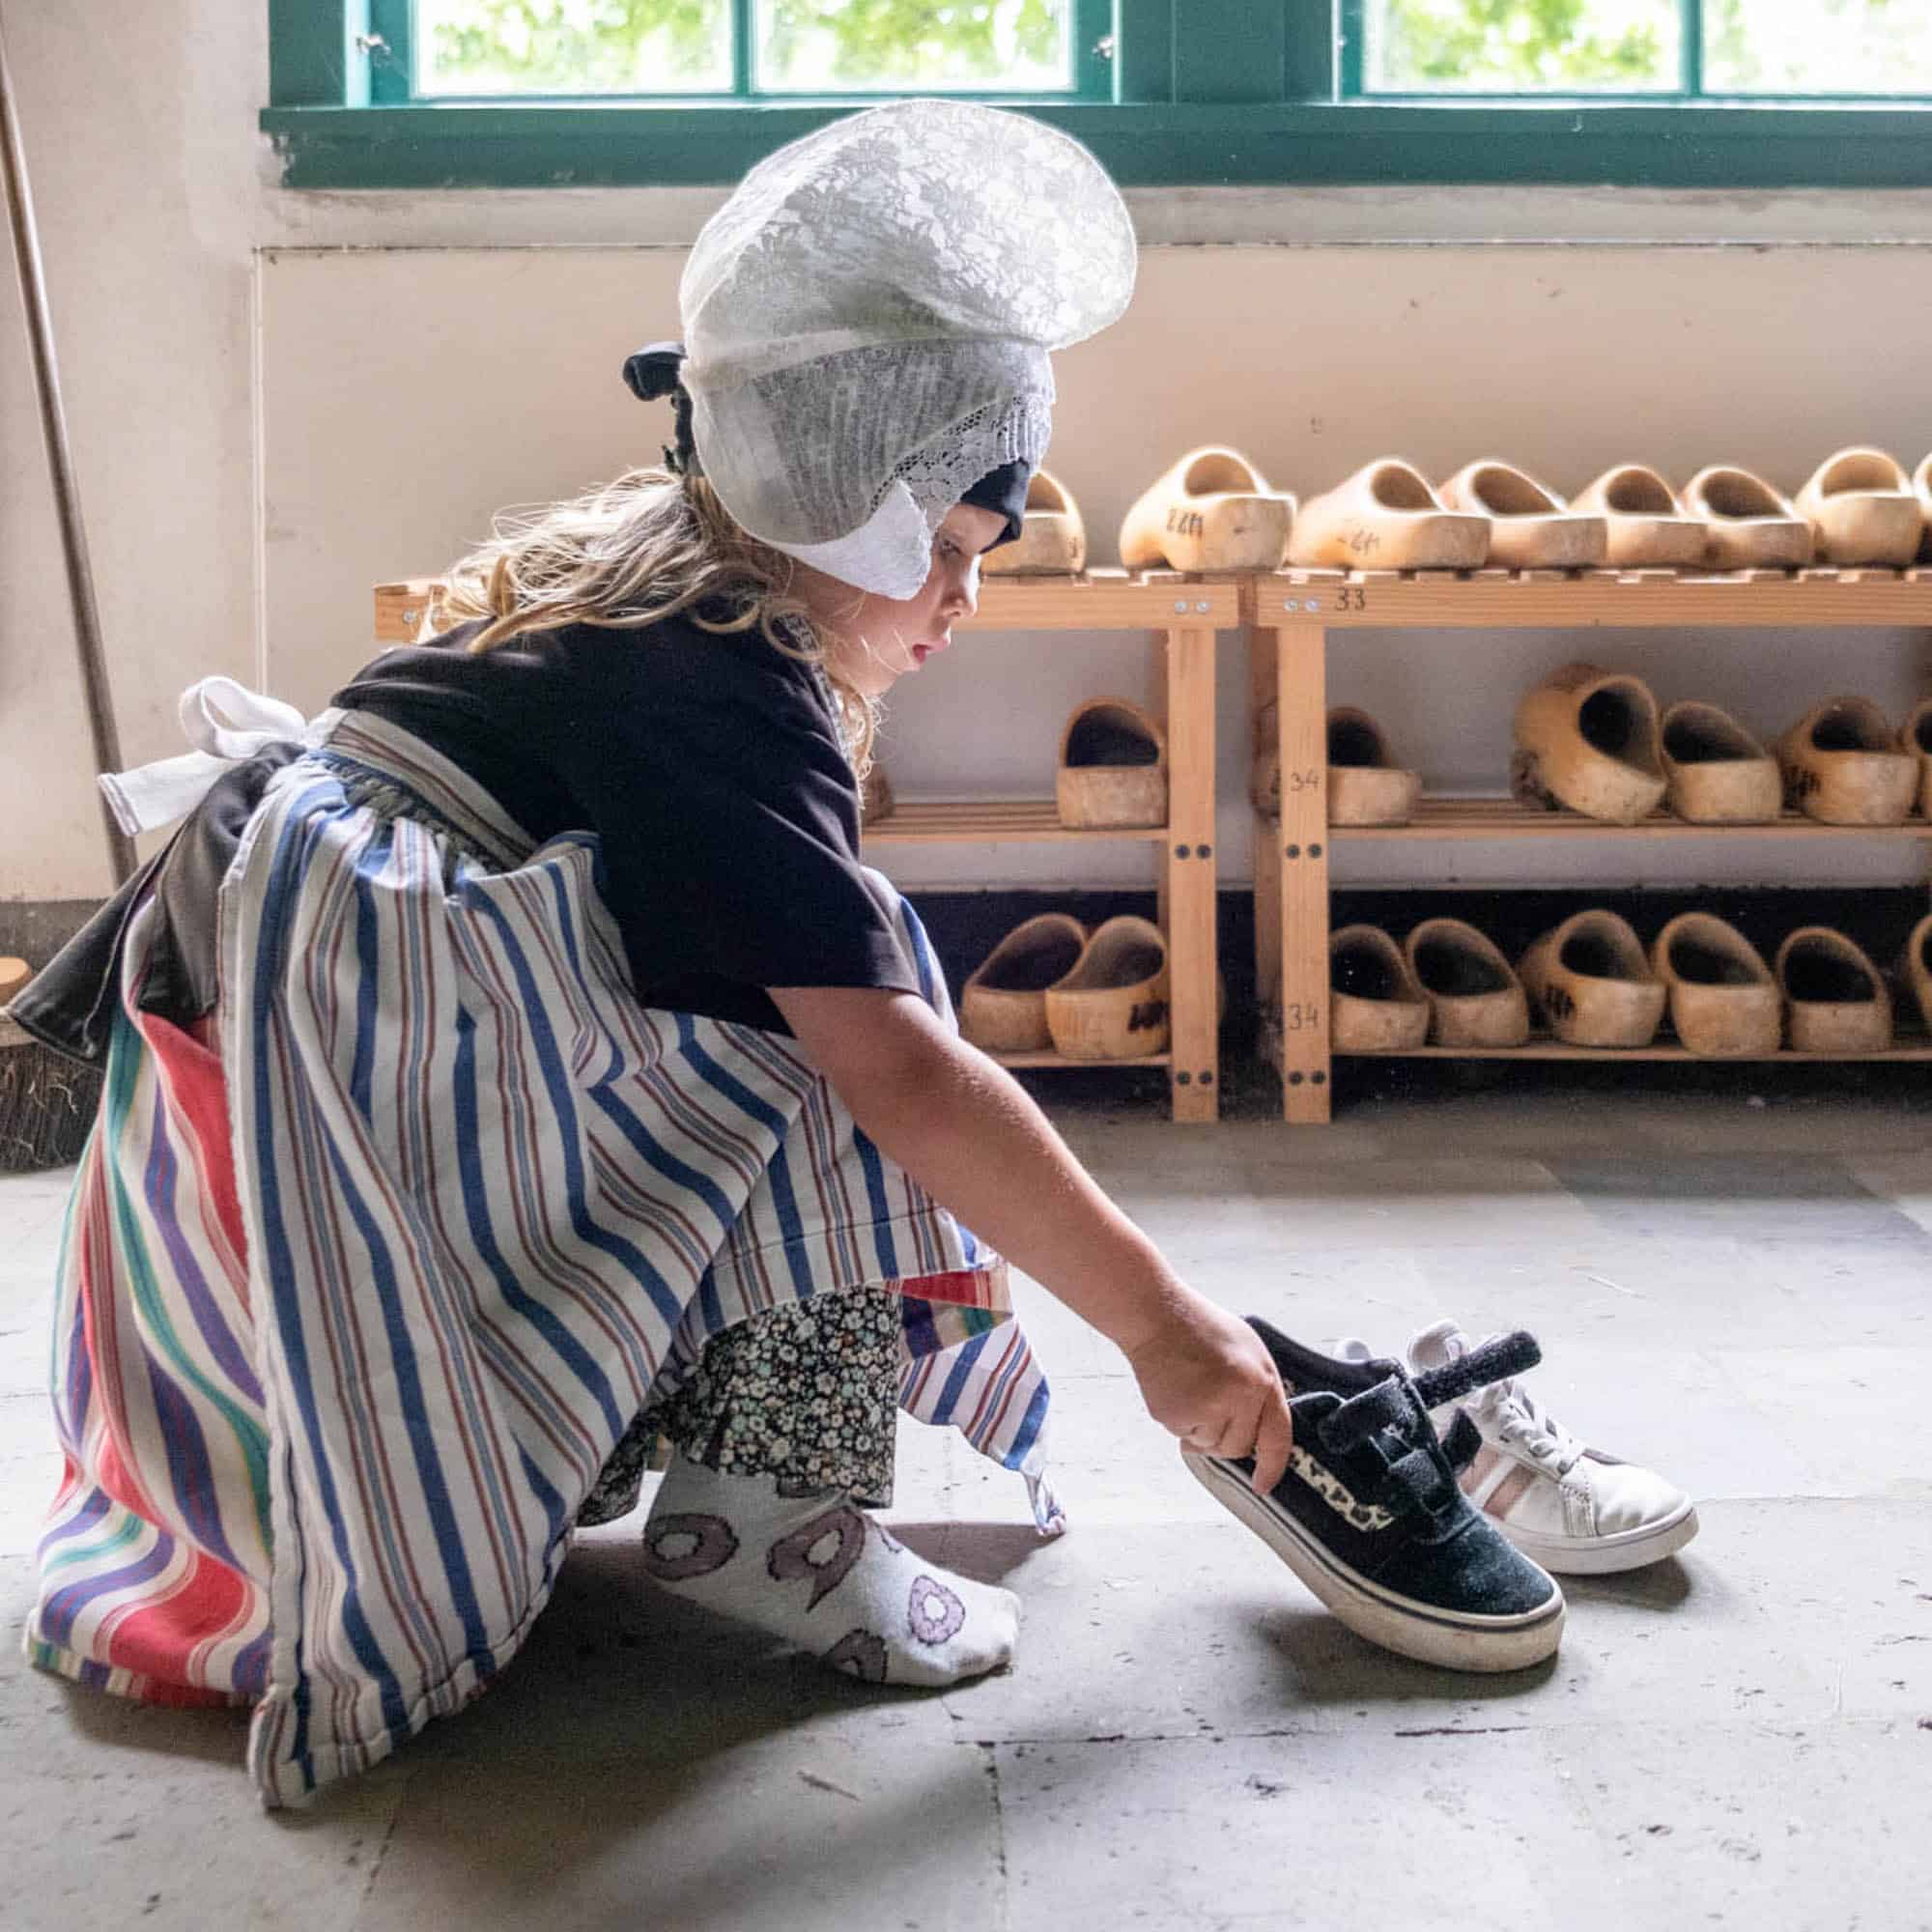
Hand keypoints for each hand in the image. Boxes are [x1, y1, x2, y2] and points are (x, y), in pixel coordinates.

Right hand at [1124, 1291, 1293, 1494]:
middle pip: (1238, 1447)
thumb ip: (1260, 1391)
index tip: (1263, 1485)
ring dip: (1203, 1428)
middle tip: (1214, 1402)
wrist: (1159, 1317)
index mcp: (1260, 1381)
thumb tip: (1258, 1433)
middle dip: (1228, 1435)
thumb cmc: (1204, 1329)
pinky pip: (1185, 1436)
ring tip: (1194, 1390)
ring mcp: (1204, 1409)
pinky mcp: (1175, 1416)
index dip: (1272, 1467)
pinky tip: (1178, 1391)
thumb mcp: (1250, 1351)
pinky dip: (1181, 1421)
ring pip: (1210, 1445)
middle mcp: (1236, 1399)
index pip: (1276, 1438)